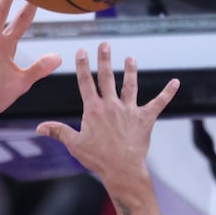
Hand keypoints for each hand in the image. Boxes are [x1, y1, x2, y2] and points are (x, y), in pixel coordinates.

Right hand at [35, 45, 178, 190]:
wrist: (121, 169)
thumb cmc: (97, 159)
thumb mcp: (74, 145)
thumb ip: (58, 132)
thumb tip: (39, 127)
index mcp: (93, 110)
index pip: (85, 83)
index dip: (82, 66)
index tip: (81, 52)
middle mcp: (111, 105)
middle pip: (107, 78)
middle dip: (104, 59)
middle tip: (104, 44)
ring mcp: (129, 110)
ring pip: (130, 85)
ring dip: (130, 70)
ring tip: (130, 58)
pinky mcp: (145, 118)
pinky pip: (159, 102)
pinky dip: (168, 92)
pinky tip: (176, 82)